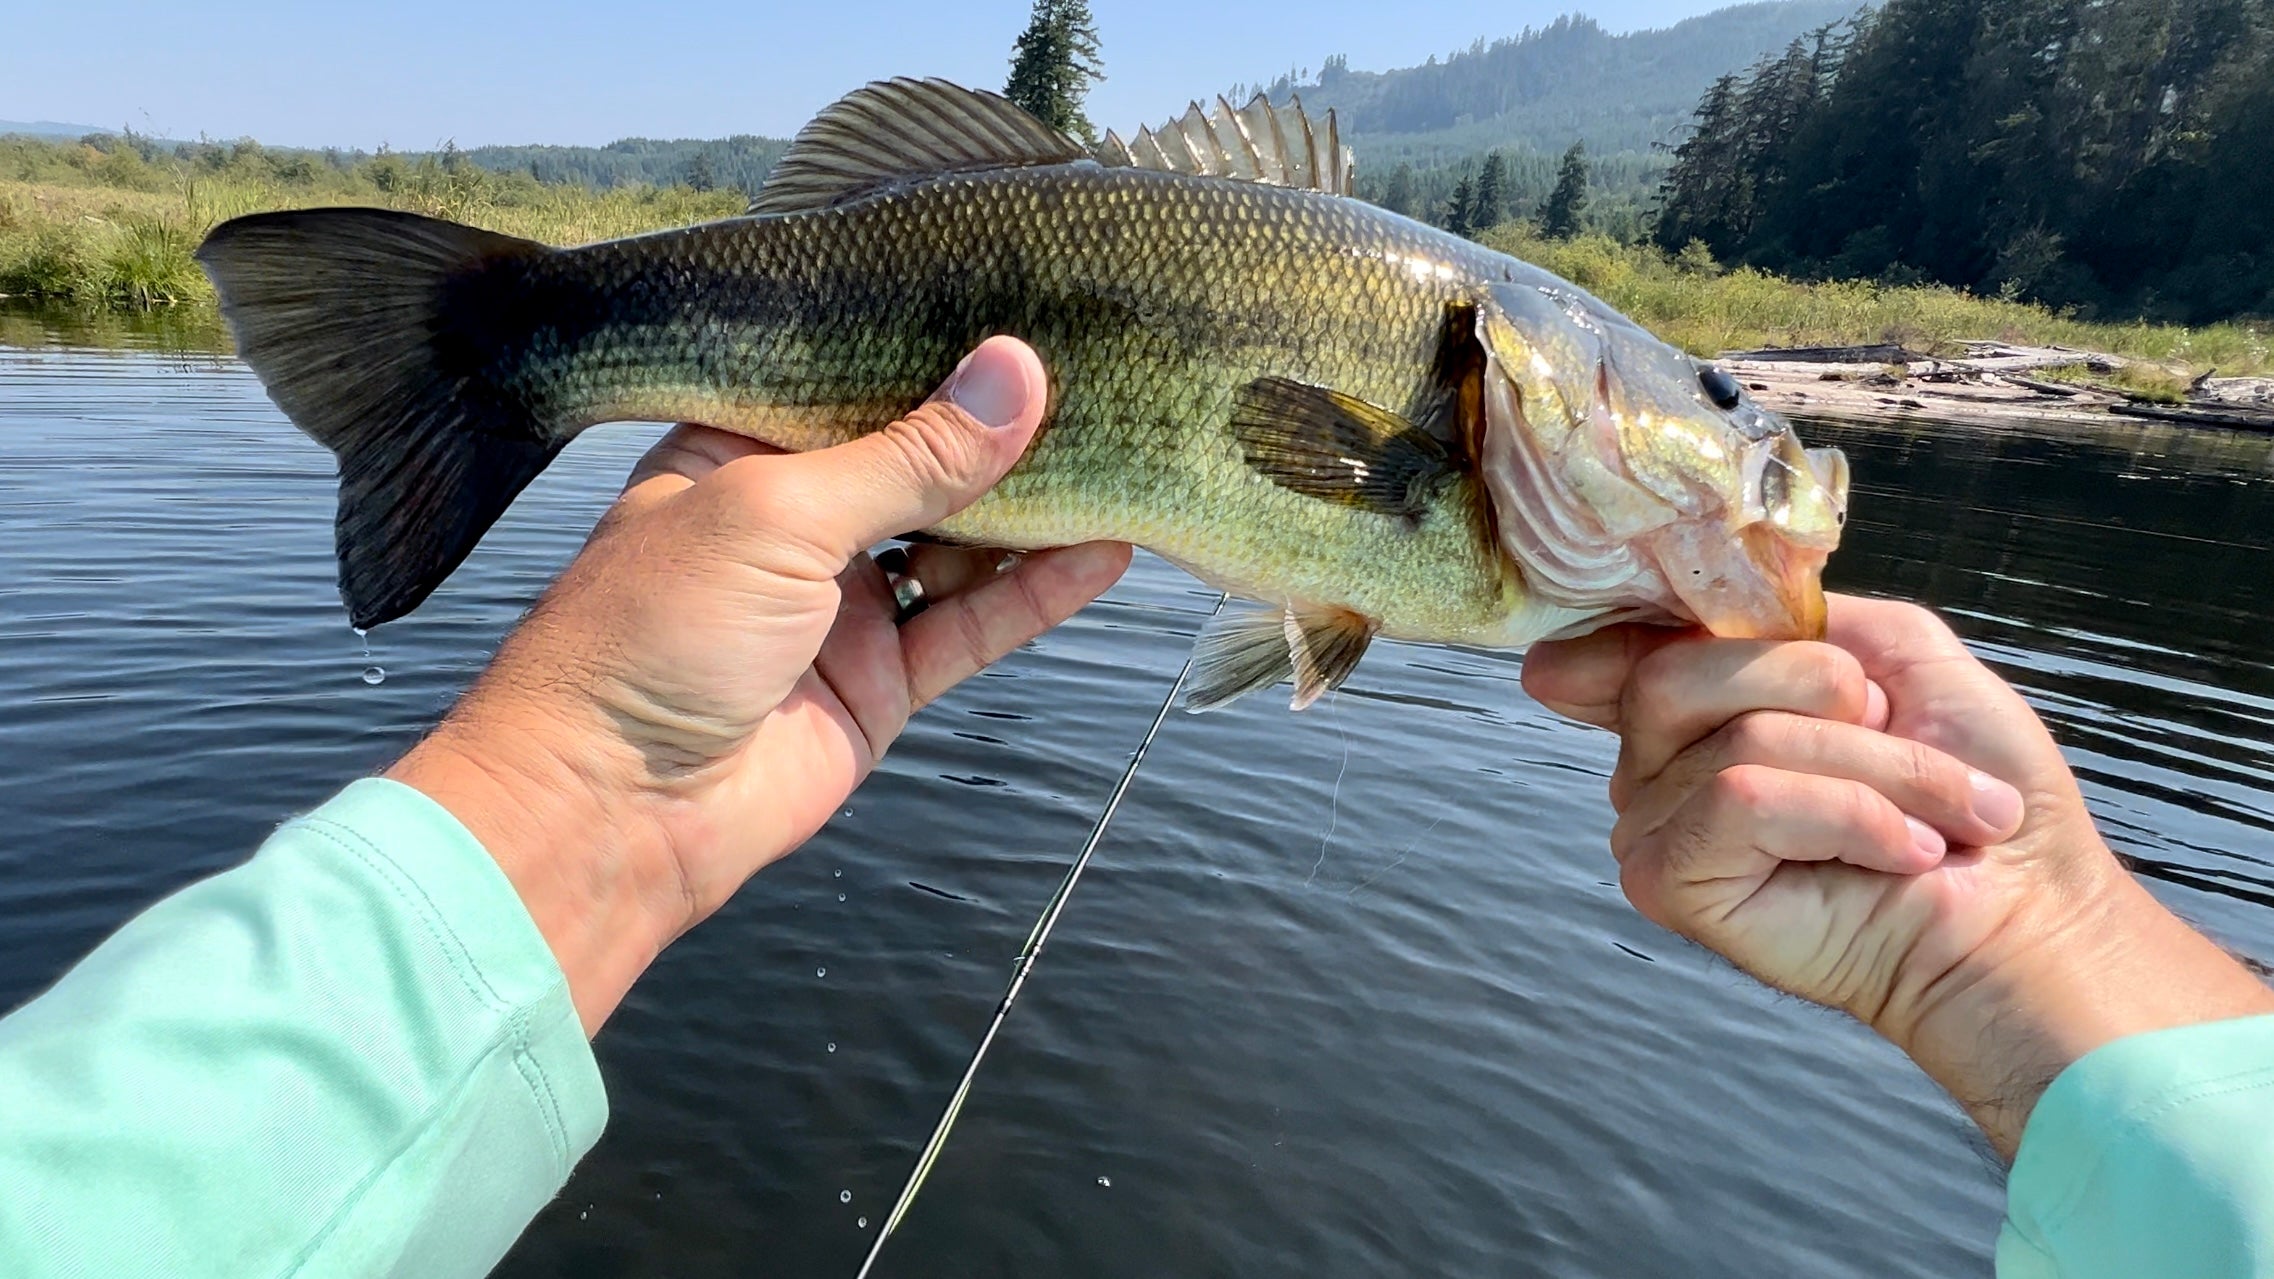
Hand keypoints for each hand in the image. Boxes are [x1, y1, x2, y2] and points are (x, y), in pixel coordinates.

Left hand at [387, 338, 1131, 1032]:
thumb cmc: (653, 634)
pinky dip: (1035, 593)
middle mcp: (792, 521)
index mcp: (740, 452)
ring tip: (1119, 457)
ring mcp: (839, 605)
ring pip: (957, 544)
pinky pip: (971, 626)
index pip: (852, 381)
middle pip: (917, 461)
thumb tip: (1015, 374)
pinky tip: (1101, 552)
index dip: (933, 352)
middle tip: (1097, 381)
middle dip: (996, 431)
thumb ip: (908, 453)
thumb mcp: (779, 513)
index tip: (1025, 311)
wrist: (612, 810)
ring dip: (1030, 511)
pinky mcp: (878, 682)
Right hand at [1522, 595, 2273, 1154]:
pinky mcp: (1676, 887)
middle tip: (1900, 739)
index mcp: (1704, 706)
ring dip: (1874, 767)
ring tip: (1937, 820)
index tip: (1626, 629)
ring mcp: (1656, 828)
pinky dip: (1847, 813)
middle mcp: (1659, 767)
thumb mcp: (1893, 656)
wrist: (2028, 913)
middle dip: (1825, 693)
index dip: (1618, 623)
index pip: (1623, 639)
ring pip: (1726, 733)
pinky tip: (1898, 856)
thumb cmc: (1979, 792)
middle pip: (1675, 670)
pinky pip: (1741, 798)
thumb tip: (1582, 647)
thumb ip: (1770, 623)